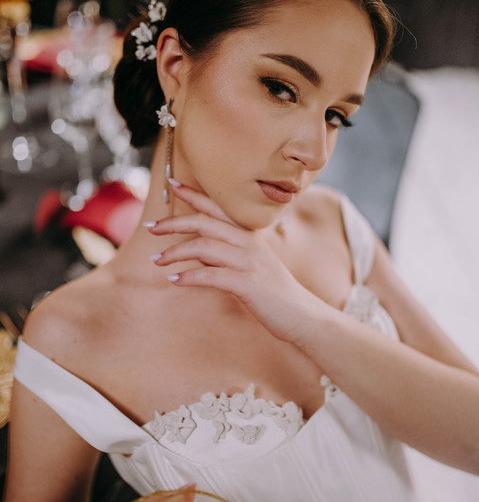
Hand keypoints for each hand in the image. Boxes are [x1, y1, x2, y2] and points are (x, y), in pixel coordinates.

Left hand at [148, 182, 326, 345]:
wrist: (304, 317)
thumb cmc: (276, 294)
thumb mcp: (253, 267)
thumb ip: (229, 254)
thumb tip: (199, 250)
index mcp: (250, 236)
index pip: (218, 208)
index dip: (194, 195)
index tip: (171, 185)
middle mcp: (249, 244)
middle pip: (205, 222)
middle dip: (174, 222)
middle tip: (151, 227)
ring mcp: (249, 263)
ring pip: (204, 246)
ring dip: (176, 252)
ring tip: (157, 260)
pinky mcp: (248, 285)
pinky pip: (211, 275)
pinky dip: (189, 276)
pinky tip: (175, 280)